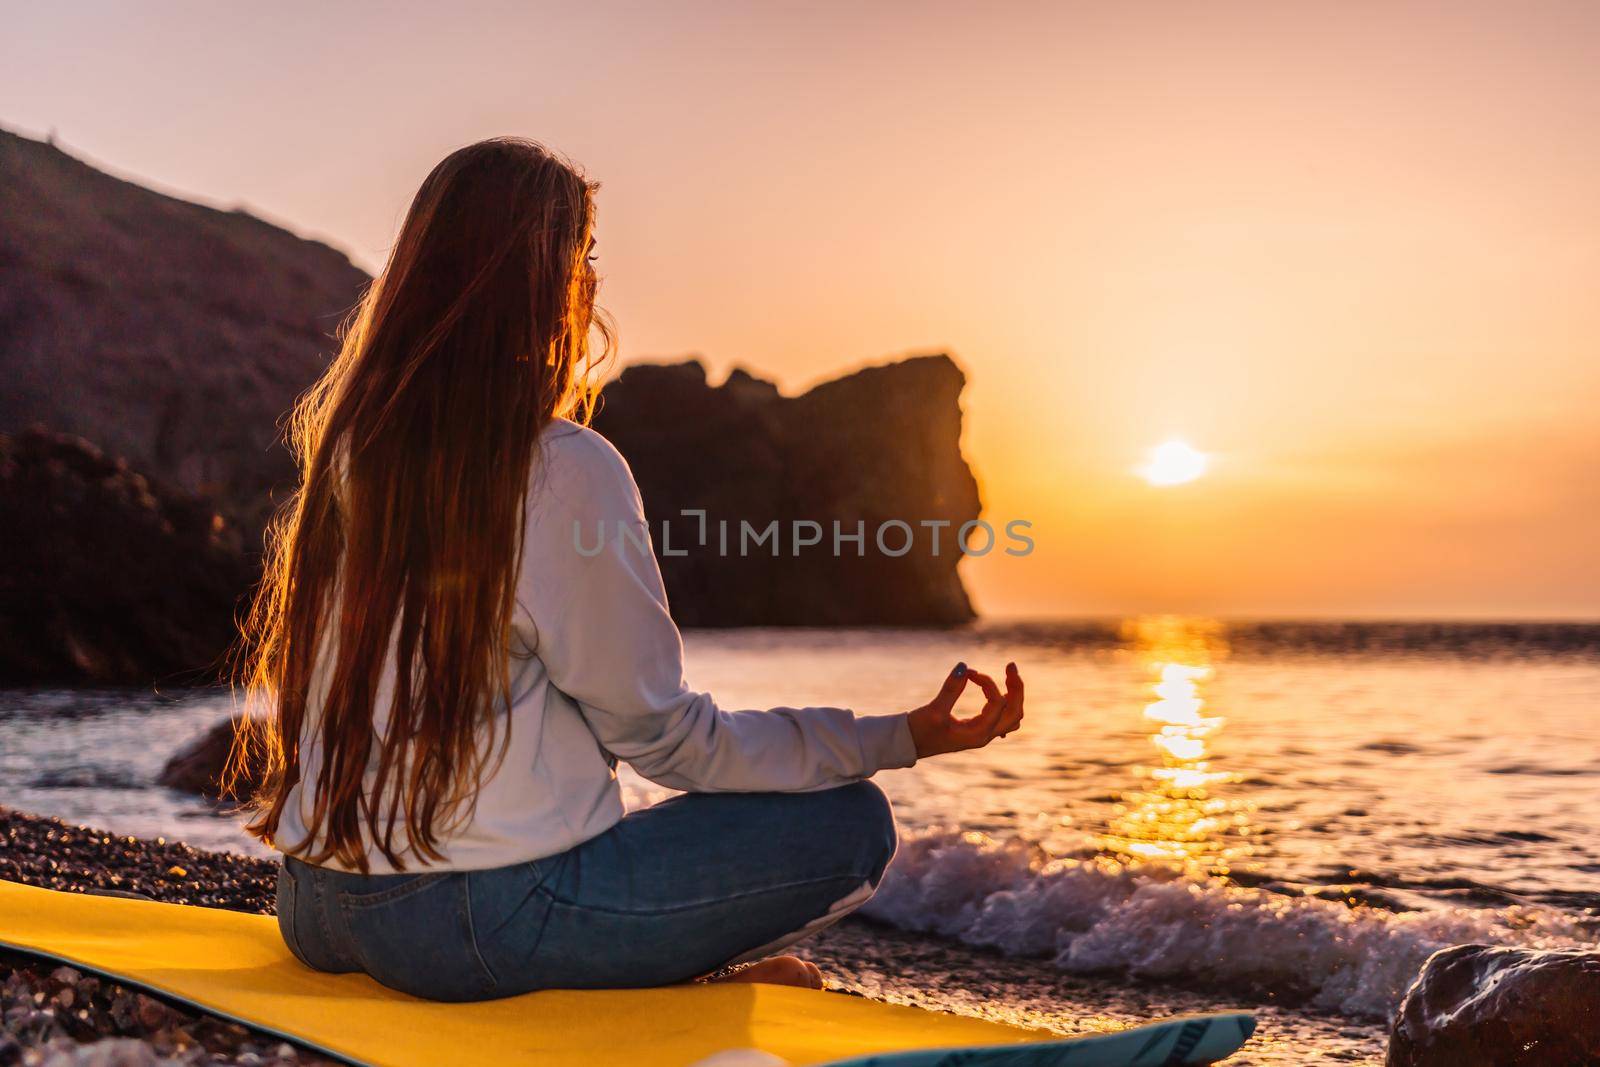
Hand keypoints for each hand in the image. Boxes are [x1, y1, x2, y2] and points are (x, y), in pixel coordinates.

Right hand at [907, 661, 1024, 758]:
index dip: (988, 682)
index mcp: (978, 733)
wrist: (908, 744)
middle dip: (1017, 687)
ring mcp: (982, 734)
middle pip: (1015, 712)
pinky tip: (999, 692)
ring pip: (1012, 717)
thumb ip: (951, 688)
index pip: (998, 703)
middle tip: (1010, 665)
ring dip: (1014, 696)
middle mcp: (984, 735)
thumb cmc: (919, 730)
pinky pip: (1002, 718)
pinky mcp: (976, 730)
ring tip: (1009, 677)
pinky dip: (1006, 703)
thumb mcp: (934, 709)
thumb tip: (964, 665)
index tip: (970, 672)